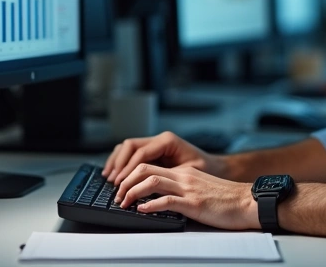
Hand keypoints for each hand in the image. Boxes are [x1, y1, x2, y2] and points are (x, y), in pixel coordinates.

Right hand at [102, 131, 223, 184]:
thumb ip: (166, 178)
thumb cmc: (205, 171)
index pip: (140, 153)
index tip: (120, 183)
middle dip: (119, 164)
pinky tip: (115, 173)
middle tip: (113, 182)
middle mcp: (159, 139)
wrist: (216, 168)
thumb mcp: (187, 175)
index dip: (128, 169)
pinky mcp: (153, 151)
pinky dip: (121, 162)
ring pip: (127, 147)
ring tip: (109, 178)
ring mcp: (155, 143)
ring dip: (117, 161)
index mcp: (167, 141)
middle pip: (129, 146)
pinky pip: (131, 153)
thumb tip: (145, 185)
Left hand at [115, 164, 259, 230]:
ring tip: (123, 202)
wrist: (248, 202)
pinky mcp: (194, 203)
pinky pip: (166, 200)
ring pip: (151, 181)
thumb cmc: (227, 200)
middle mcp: (183, 177)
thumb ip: (182, 190)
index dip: (130, 175)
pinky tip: (141, 210)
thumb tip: (160, 199)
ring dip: (132, 192)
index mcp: (184, 173)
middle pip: (145, 169)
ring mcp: (188, 189)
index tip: (121, 187)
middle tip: (117, 195)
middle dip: (125, 181)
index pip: (150, 165)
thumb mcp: (200, 189)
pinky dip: (150, 205)